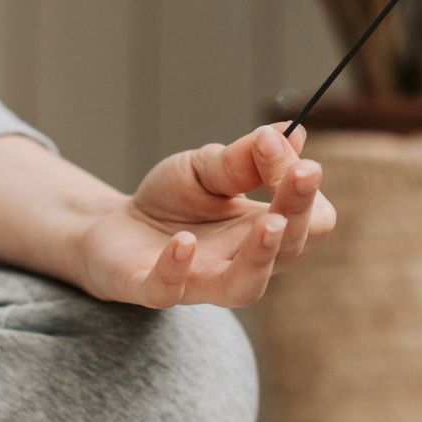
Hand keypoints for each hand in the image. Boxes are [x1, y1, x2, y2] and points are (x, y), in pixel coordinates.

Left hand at [74, 122, 336, 308]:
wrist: (112, 226)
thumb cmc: (171, 201)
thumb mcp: (205, 169)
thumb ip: (243, 158)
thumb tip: (289, 131)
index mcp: (261, 231)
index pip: (309, 221)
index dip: (305, 189)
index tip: (291, 149)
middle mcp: (239, 263)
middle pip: (289, 252)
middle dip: (299, 212)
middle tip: (300, 174)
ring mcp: (197, 281)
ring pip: (243, 288)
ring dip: (260, 258)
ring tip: (270, 222)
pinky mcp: (150, 288)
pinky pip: (168, 290)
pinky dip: (177, 267)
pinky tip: (184, 240)